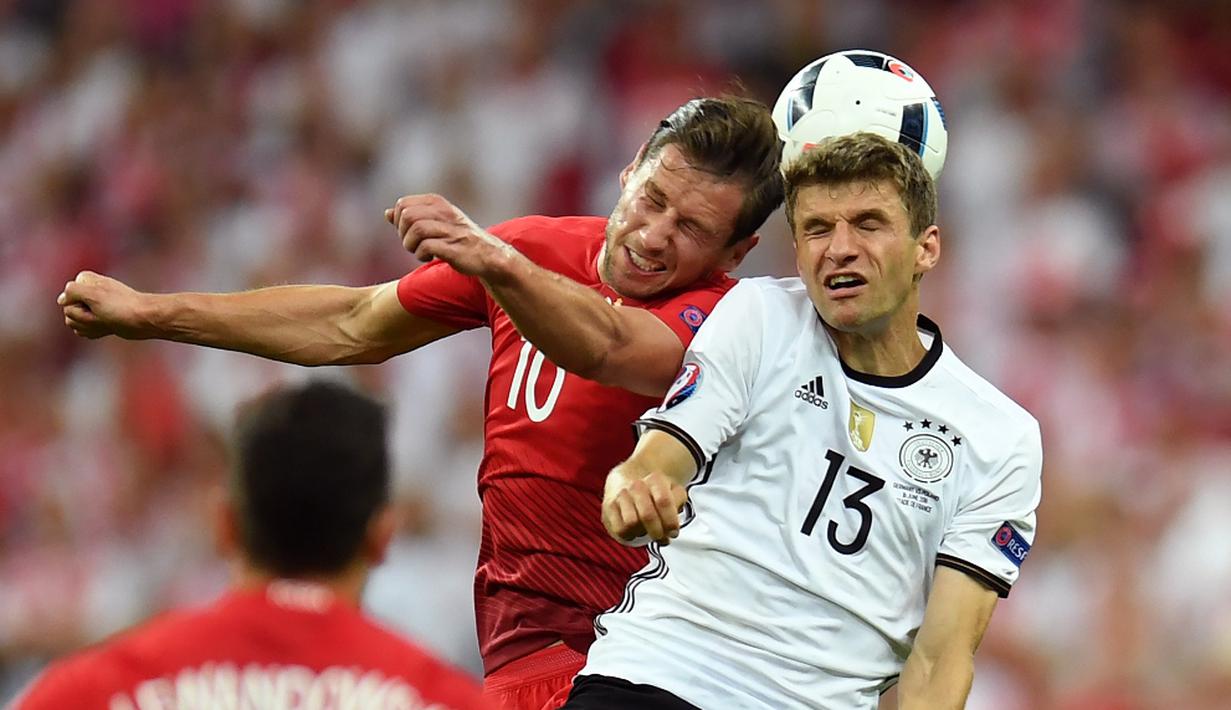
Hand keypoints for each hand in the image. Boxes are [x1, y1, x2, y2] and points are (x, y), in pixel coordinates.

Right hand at [57, 271, 152, 339]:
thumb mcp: (93, 294)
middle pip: (69, 312)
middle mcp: (87, 293)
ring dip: (90, 326)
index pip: (65, 299)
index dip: (79, 306)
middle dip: (85, 318)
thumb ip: (72, 291)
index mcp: (85, 281)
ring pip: (75, 323)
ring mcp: (92, 307)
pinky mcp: (99, 319)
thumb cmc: (121, 306)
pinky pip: (84, 330)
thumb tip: (61, 300)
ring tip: (107, 321)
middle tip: (103, 315)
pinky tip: (108, 328)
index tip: (97, 305)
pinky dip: (95, 332)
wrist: (144, 320)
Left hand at [385, 194, 513, 278]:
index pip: (402, 205)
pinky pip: (426, 247)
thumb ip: (411, 216)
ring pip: (415, 230)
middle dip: (403, 233)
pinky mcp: (452, 246)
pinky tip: (429, 258)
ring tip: (420, 251)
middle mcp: (443, 212)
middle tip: (414, 244)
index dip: (399, 221)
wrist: (488, 255)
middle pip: (407, 216)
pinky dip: (421, 255)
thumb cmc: (458, 238)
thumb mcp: (434, 222)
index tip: (410, 233)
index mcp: (437, 202)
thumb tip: (387, 213)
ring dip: (411, 245)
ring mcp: (449, 229)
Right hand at [602, 465, 688, 545]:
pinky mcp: (608, 506)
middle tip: (662, 538)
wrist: (626, 480)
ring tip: (646, 531)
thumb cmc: (653, 491)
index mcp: (655, 480)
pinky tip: (634, 532)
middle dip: (657, 532)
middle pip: (647, 515)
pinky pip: (619, 529)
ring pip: (632, 523)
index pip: (664, 502)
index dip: (670, 522)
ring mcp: (621, 495)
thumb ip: (678, 503)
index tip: (673, 532)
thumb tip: (673, 524)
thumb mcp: (672, 491)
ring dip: (642, 533)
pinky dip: (629, 535)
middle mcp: (636, 485)